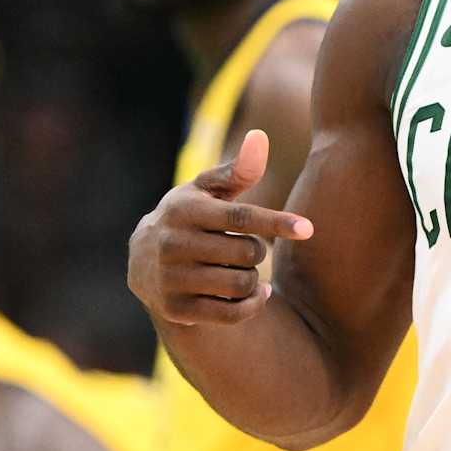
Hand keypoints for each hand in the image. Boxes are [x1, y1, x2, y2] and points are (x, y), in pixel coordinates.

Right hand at [128, 130, 313, 325]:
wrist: (142, 260)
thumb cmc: (189, 216)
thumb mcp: (207, 190)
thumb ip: (237, 169)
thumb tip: (261, 137)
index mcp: (185, 210)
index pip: (240, 217)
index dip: (276, 222)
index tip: (308, 228)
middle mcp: (174, 244)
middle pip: (247, 252)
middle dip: (257, 251)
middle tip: (245, 248)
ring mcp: (171, 278)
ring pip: (241, 283)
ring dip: (253, 278)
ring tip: (242, 269)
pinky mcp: (174, 308)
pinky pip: (232, 314)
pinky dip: (252, 304)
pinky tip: (254, 293)